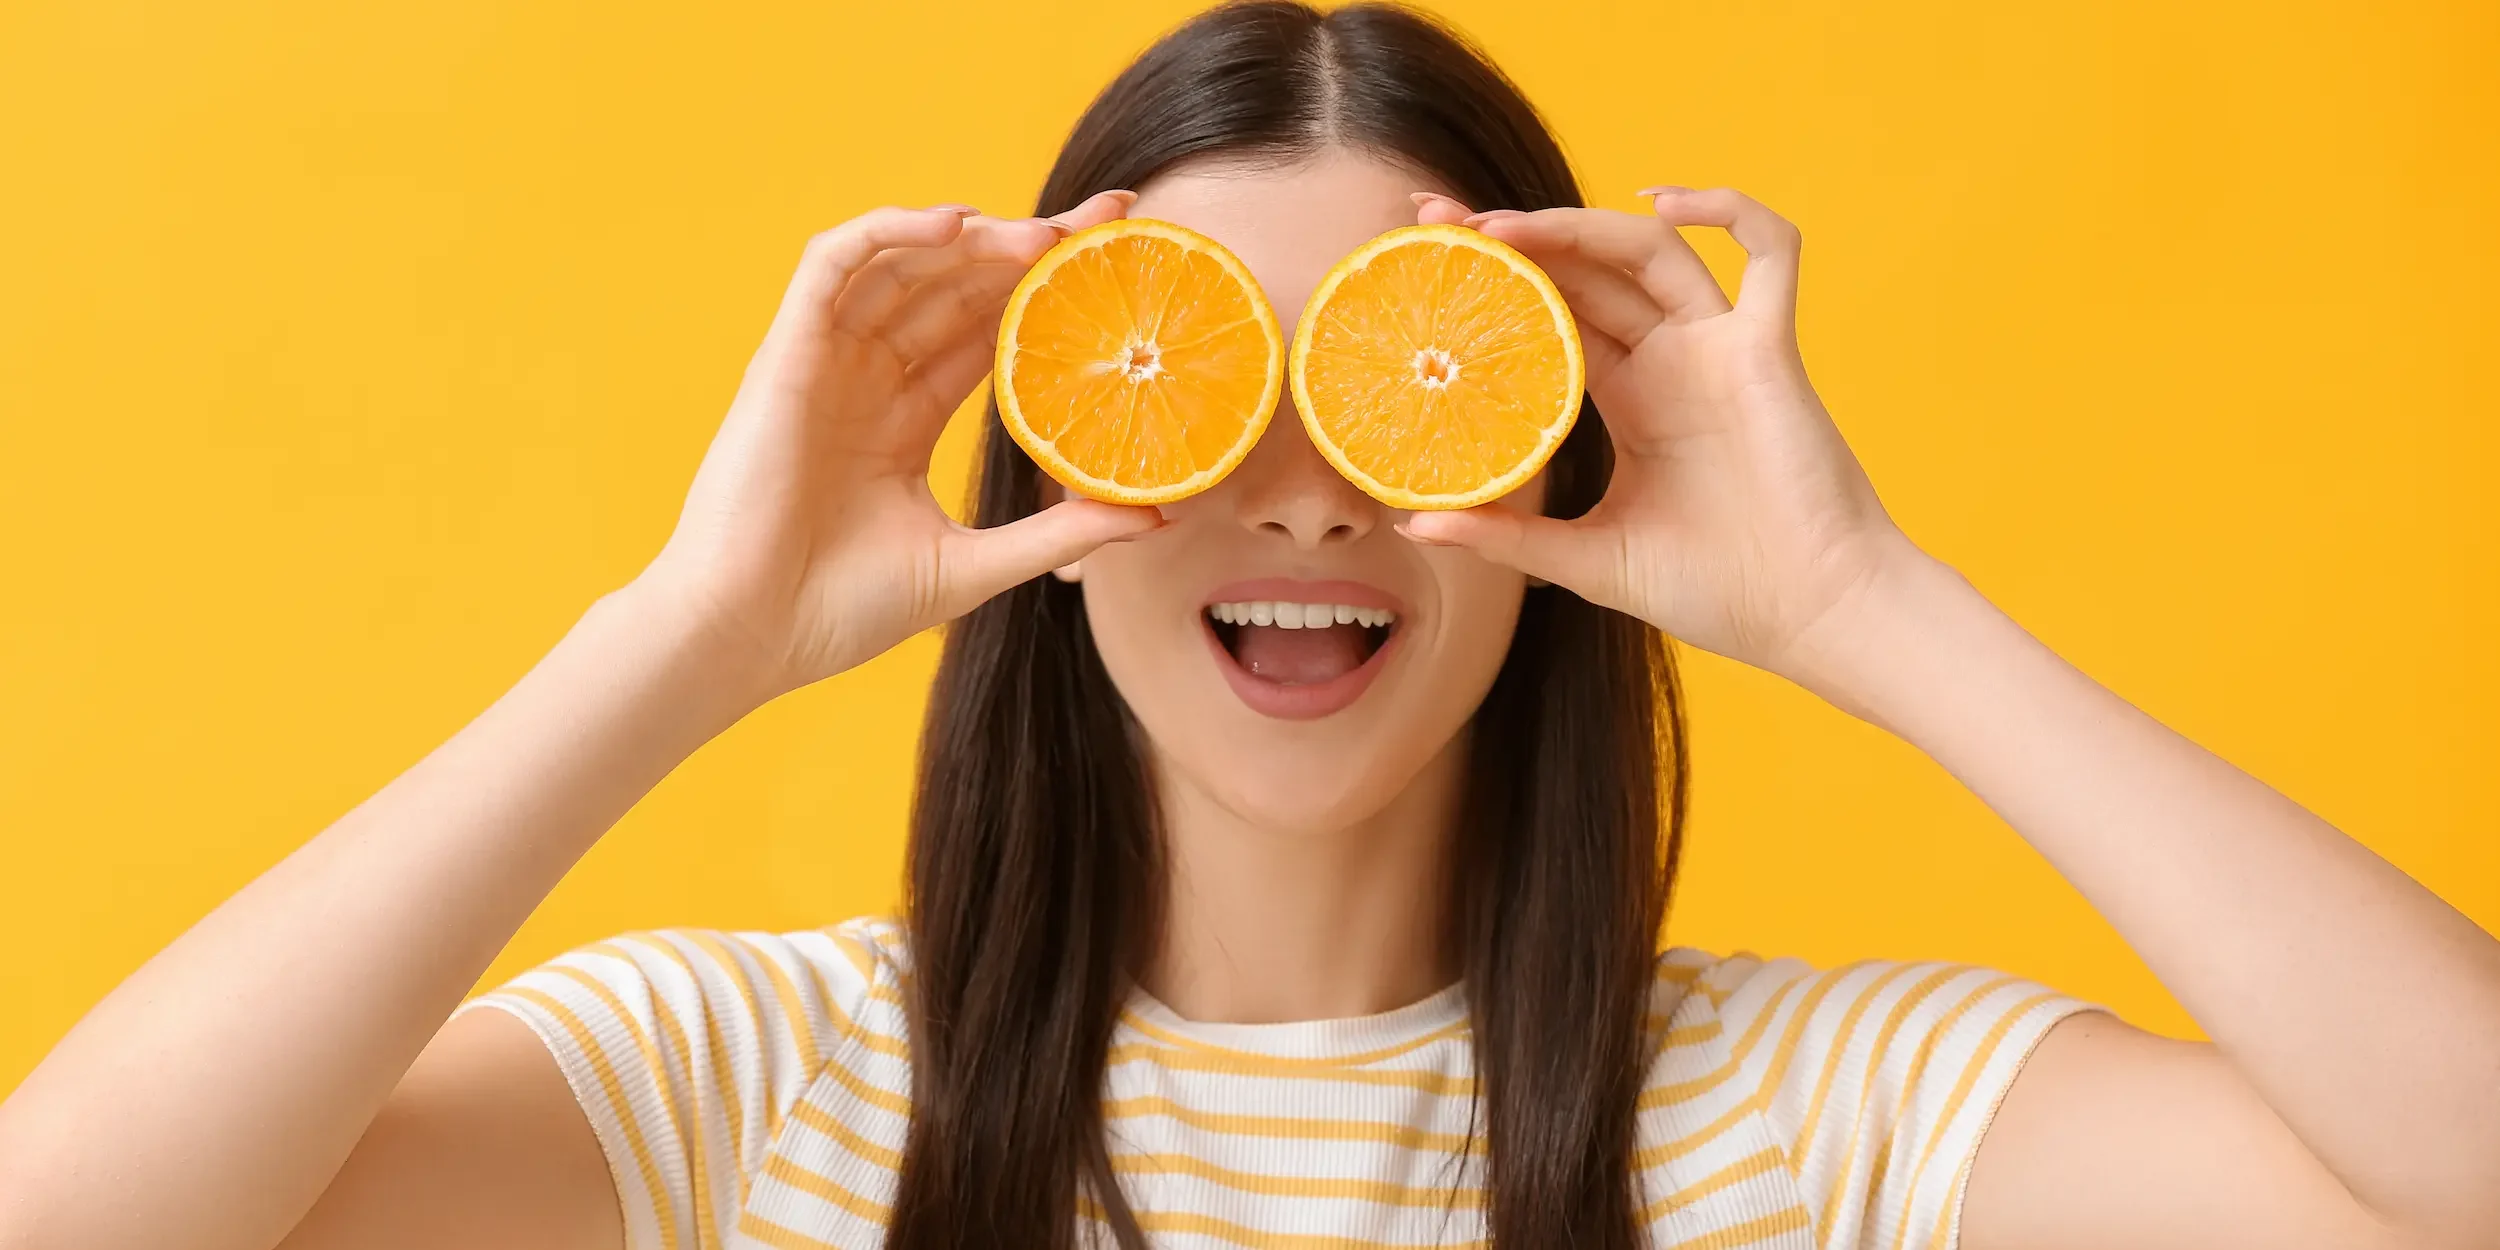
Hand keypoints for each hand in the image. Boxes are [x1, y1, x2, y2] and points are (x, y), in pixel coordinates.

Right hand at [634, 192, 1159, 700]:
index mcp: (903, 420)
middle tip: (1102, 225)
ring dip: (973, 240)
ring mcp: (825, 362)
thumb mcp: (976, 565)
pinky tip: (955, 227)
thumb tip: (1152, 516)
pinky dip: (888, 233)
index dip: (1041, 294)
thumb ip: (1059, 535)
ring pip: (904, 266)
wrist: (751, 635)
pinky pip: (832, 265)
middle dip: (1025, 250)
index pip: (983, 334)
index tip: (1109, 267)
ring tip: (1045, 235)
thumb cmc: (841, 610)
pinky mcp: (786, 354)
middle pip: (954, 288)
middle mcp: (866, 379)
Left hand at [1403, 188, 1923, 684]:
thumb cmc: (1715, 591)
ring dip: (1577, 226)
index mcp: (1629, 399)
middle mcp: (1670, 361)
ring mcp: (1721, 348)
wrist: (1811, 615)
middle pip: (1585, 272)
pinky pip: (1771, 254)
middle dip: (1513, 238)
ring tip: (1500, 227)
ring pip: (1649, 251)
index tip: (1424, 254)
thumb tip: (1414, 525)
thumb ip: (1506, 536)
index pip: (1550, 316)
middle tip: (1431, 219)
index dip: (1494, 281)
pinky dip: (1731, 210)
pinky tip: (1664, 203)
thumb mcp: (1586, 560)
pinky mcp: (1769, 349)